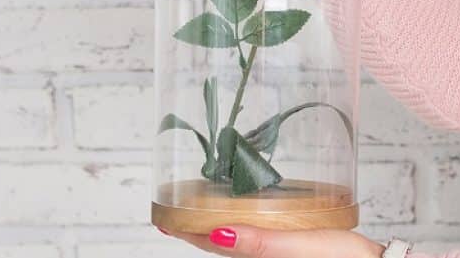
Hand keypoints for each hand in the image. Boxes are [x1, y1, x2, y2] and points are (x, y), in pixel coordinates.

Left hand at [161, 225, 384, 257]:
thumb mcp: (298, 249)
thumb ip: (259, 244)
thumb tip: (217, 234)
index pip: (210, 245)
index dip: (184, 231)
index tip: (161, 218)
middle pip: (220, 243)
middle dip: (197, 227)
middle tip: (175, 207)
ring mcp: (277, 255)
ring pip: (239, 240)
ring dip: (220, 224)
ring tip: (202, 206)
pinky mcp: (293, 250)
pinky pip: (259, 239)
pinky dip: (245, 225)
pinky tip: (248, 214)